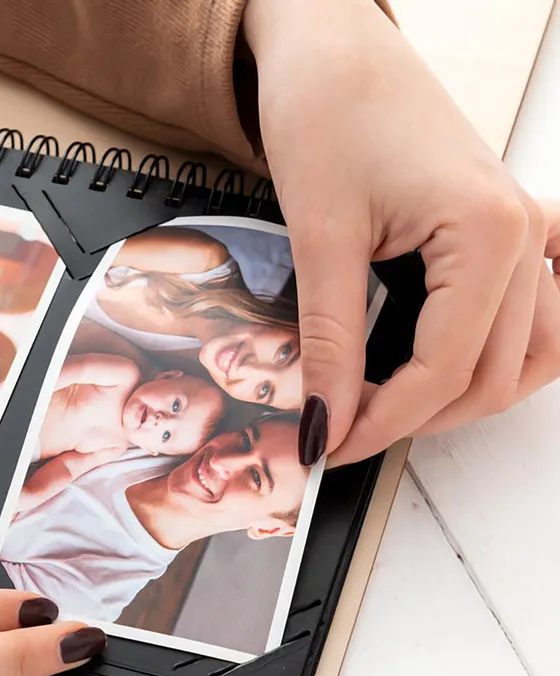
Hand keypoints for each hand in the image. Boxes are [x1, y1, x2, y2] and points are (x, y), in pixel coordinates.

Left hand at [244, 0, 559, 464]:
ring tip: (392, 410)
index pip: (443, 371)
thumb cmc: (327, 111)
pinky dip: (500, 352)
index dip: (382, 424)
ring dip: (463, 397)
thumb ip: (329, 341)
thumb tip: (325, 419)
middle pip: (490, 375)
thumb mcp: (321, 237)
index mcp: (490, 233)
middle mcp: (526, 235)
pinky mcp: (505, 227)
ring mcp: (526, 230)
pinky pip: (536, 310)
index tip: (329, 446)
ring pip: (525, 356)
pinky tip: (457, 361)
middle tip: (345, 433)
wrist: (331, 48)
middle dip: (416, 420)